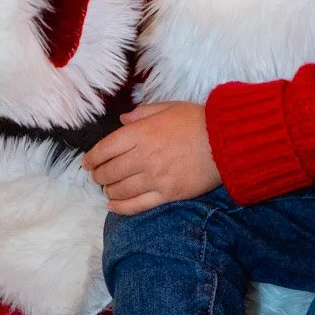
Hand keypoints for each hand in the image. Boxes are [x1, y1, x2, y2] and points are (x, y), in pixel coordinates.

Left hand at [82, 101, 221, 212]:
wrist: (226, 141)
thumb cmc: (198, 120)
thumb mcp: (169, 107)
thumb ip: (142, 113)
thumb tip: (123, 121)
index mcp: (141, 132)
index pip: (105, 149)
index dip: (91, 158)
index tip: (87, 163)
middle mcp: (143, 156)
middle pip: (109, 172)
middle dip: (98, 176)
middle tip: (98, 177)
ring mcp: (155, 177)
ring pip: (119, 190)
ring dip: (109, 190)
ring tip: (108, 189)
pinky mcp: (167, 194)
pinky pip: (137, 205)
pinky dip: (121, 208)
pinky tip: (114, 206)